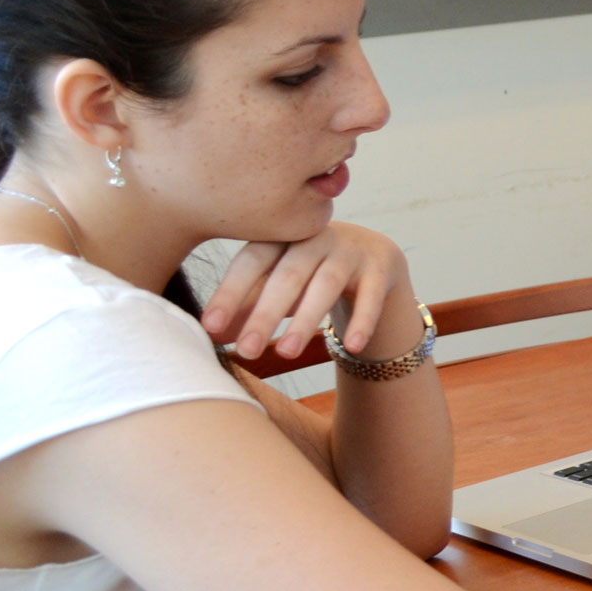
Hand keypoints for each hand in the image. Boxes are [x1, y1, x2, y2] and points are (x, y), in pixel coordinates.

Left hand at [202, 222, 415, 361]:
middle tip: (247, 352)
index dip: (230, 293)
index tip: (210, 328)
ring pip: (326, 284)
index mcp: (282, 236)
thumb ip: (248, 304)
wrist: (373, 252)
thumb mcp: (278, 282)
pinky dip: (363, 320)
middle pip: (288, 275)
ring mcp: (350, 250)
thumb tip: (213, 335)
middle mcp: (315, 238)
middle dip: (266, 315)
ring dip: (306, 320)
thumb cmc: (312, 271)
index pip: (251, 262)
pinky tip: (352, 346)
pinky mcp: (380, 267)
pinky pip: (371, 295)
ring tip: (286, 354)